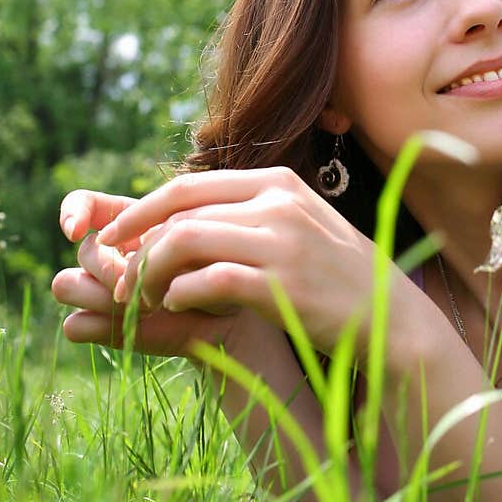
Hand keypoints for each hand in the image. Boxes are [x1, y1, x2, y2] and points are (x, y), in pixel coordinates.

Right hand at [52, 190, 249, 359]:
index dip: (73, 212)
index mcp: (131, 223)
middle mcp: (112, 254)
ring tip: (147, 307)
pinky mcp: (105, 328)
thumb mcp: (200, 239)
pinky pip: (74, 325)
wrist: (236, 308)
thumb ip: (162, 239)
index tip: (76, 231)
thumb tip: (120, 266)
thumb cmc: (225, 262)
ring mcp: (104, 292)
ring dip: (98, 295)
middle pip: (84, 251)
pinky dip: (98, 326)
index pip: (83, 206)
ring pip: (66, 284)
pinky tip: (134, 326)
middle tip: (150, 283)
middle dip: (111, 267)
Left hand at [95, 167, 418, 361]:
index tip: (112, 239)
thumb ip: (247, 215)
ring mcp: (282, 243)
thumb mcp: (297, 227)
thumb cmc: (336, 278)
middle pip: (179, 216)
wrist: (390, 318)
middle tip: (122, 285)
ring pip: (184, 243)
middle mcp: (278, 204)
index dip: (139, 212)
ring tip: (145, 300)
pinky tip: (177, 308)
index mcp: (277, 183)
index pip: (187, 186)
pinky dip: (181, 294)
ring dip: (151, 274)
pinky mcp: (282, 286)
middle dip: (138, 251)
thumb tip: (180, 221)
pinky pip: (208, 282)